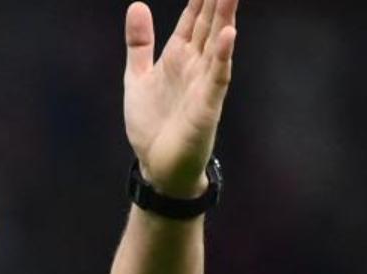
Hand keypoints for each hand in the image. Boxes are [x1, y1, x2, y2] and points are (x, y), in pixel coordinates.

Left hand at [123, 0, 237, 197]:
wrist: (156, 164)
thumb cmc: (151, 123)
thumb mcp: (137, 77)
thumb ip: (139, 43)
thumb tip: (137, 4)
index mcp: (178, 56)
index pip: (193, 18)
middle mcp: (194, 65)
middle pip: (209, 24)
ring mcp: (203, 83)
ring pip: (218, 44)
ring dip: (225, 18)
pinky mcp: (207, 105)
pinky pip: (218, 77)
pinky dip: (223, 56)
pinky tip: (229, 34)